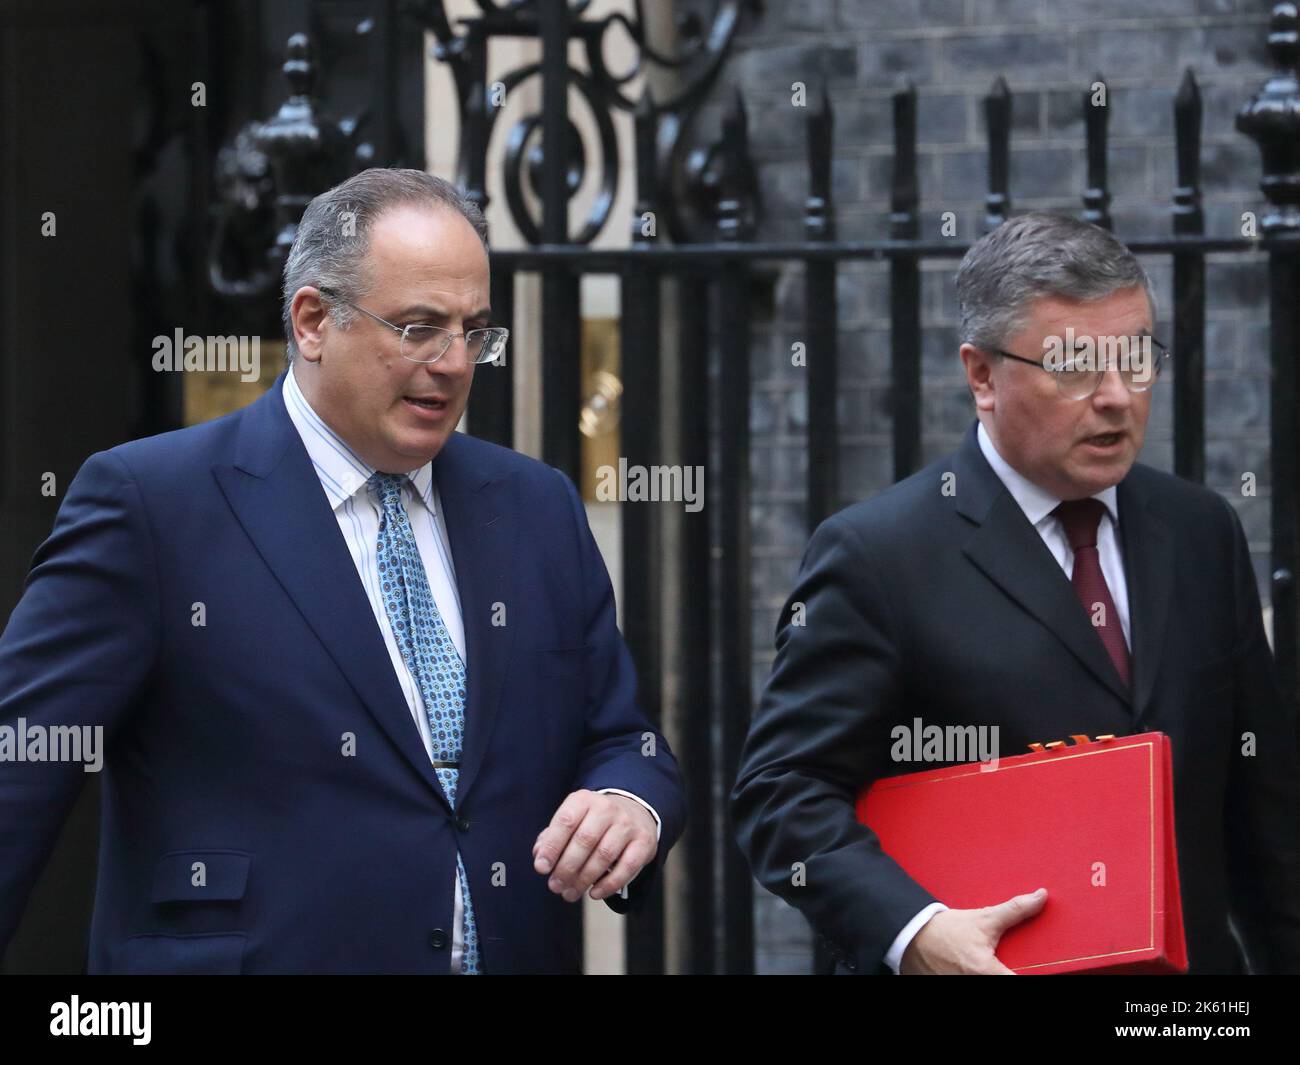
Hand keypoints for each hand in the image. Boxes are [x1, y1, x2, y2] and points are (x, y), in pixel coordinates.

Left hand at [532, 790, 657, 902]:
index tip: (541, 868)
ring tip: (570, 893)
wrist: (633, 812)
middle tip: (555, 886)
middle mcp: (607, 808)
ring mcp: (627, 824)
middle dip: (566, 868)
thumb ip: (552, 837)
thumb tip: (539, 857)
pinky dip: (609, 884)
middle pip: (584, 840)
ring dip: (584, 879)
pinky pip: (627, 867)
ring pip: (604, 855)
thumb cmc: (593, 822)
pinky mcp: (644, 842)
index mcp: (584, 800)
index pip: (565, 822)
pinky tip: (594, 893)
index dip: (551, 847)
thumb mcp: (572, 821)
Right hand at [899, 888, 1046, 973]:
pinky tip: (969, 966)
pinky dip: (975, 974)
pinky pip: (970, 982)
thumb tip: (1041, 897)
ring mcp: (959, 986)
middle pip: (1003, 979)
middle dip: (1008, 968)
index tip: (1035, 966)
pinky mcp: (948, 987)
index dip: (1030, 973)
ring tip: (981, 960)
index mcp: (984, 971)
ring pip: (988, 983)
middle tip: (1003, 960)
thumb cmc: (948, 930)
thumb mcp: (983, 918)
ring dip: (991, 972)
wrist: (912, 935)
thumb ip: (1015, 910)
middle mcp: (974, 984)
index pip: (1017, 981)